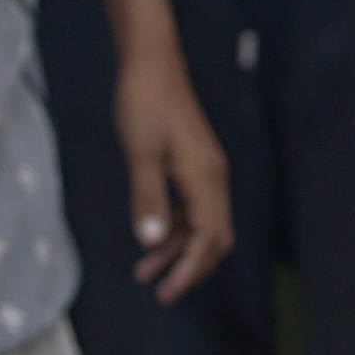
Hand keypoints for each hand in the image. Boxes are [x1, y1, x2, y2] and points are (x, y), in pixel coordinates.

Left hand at [99, 0, 235, 300]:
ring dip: (177, 250)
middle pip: (214, 237)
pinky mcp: (193, 165)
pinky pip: (191, 209)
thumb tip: (150, 242)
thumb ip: (147, 197)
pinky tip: (151, 237)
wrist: (151, 62)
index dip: (190, 269)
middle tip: (160, 291)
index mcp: (205, 178)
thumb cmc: (145, 103)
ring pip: (201, 224)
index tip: (168, 293)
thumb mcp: (140, 152)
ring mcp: (205, 171)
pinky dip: (174, 229)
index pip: (209, 237)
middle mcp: (212, 178)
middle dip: (189, 267)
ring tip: (144, 272)